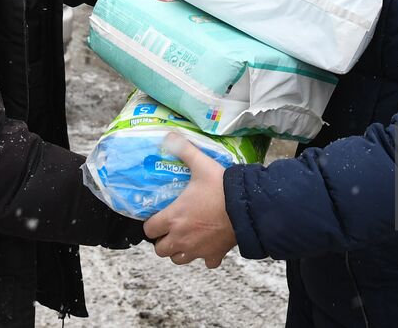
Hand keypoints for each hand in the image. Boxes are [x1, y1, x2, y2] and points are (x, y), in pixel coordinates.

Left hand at [143, 133, 236, 267]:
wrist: (248, 206)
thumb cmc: (222, 187)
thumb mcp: (201, 165)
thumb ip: (183, 150)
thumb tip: (169, 136)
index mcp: (173, 218)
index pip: (149, 231)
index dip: (152, 224)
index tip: (159, 217)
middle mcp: (181, 238)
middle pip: (160, 250)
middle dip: (163, 241)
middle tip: (171, 229)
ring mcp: (197, 249)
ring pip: (178, 259)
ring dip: (179, 251)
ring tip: (186, 238)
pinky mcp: (214, 255)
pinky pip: (206, 262)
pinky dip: (206, 256)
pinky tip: (210, 245)